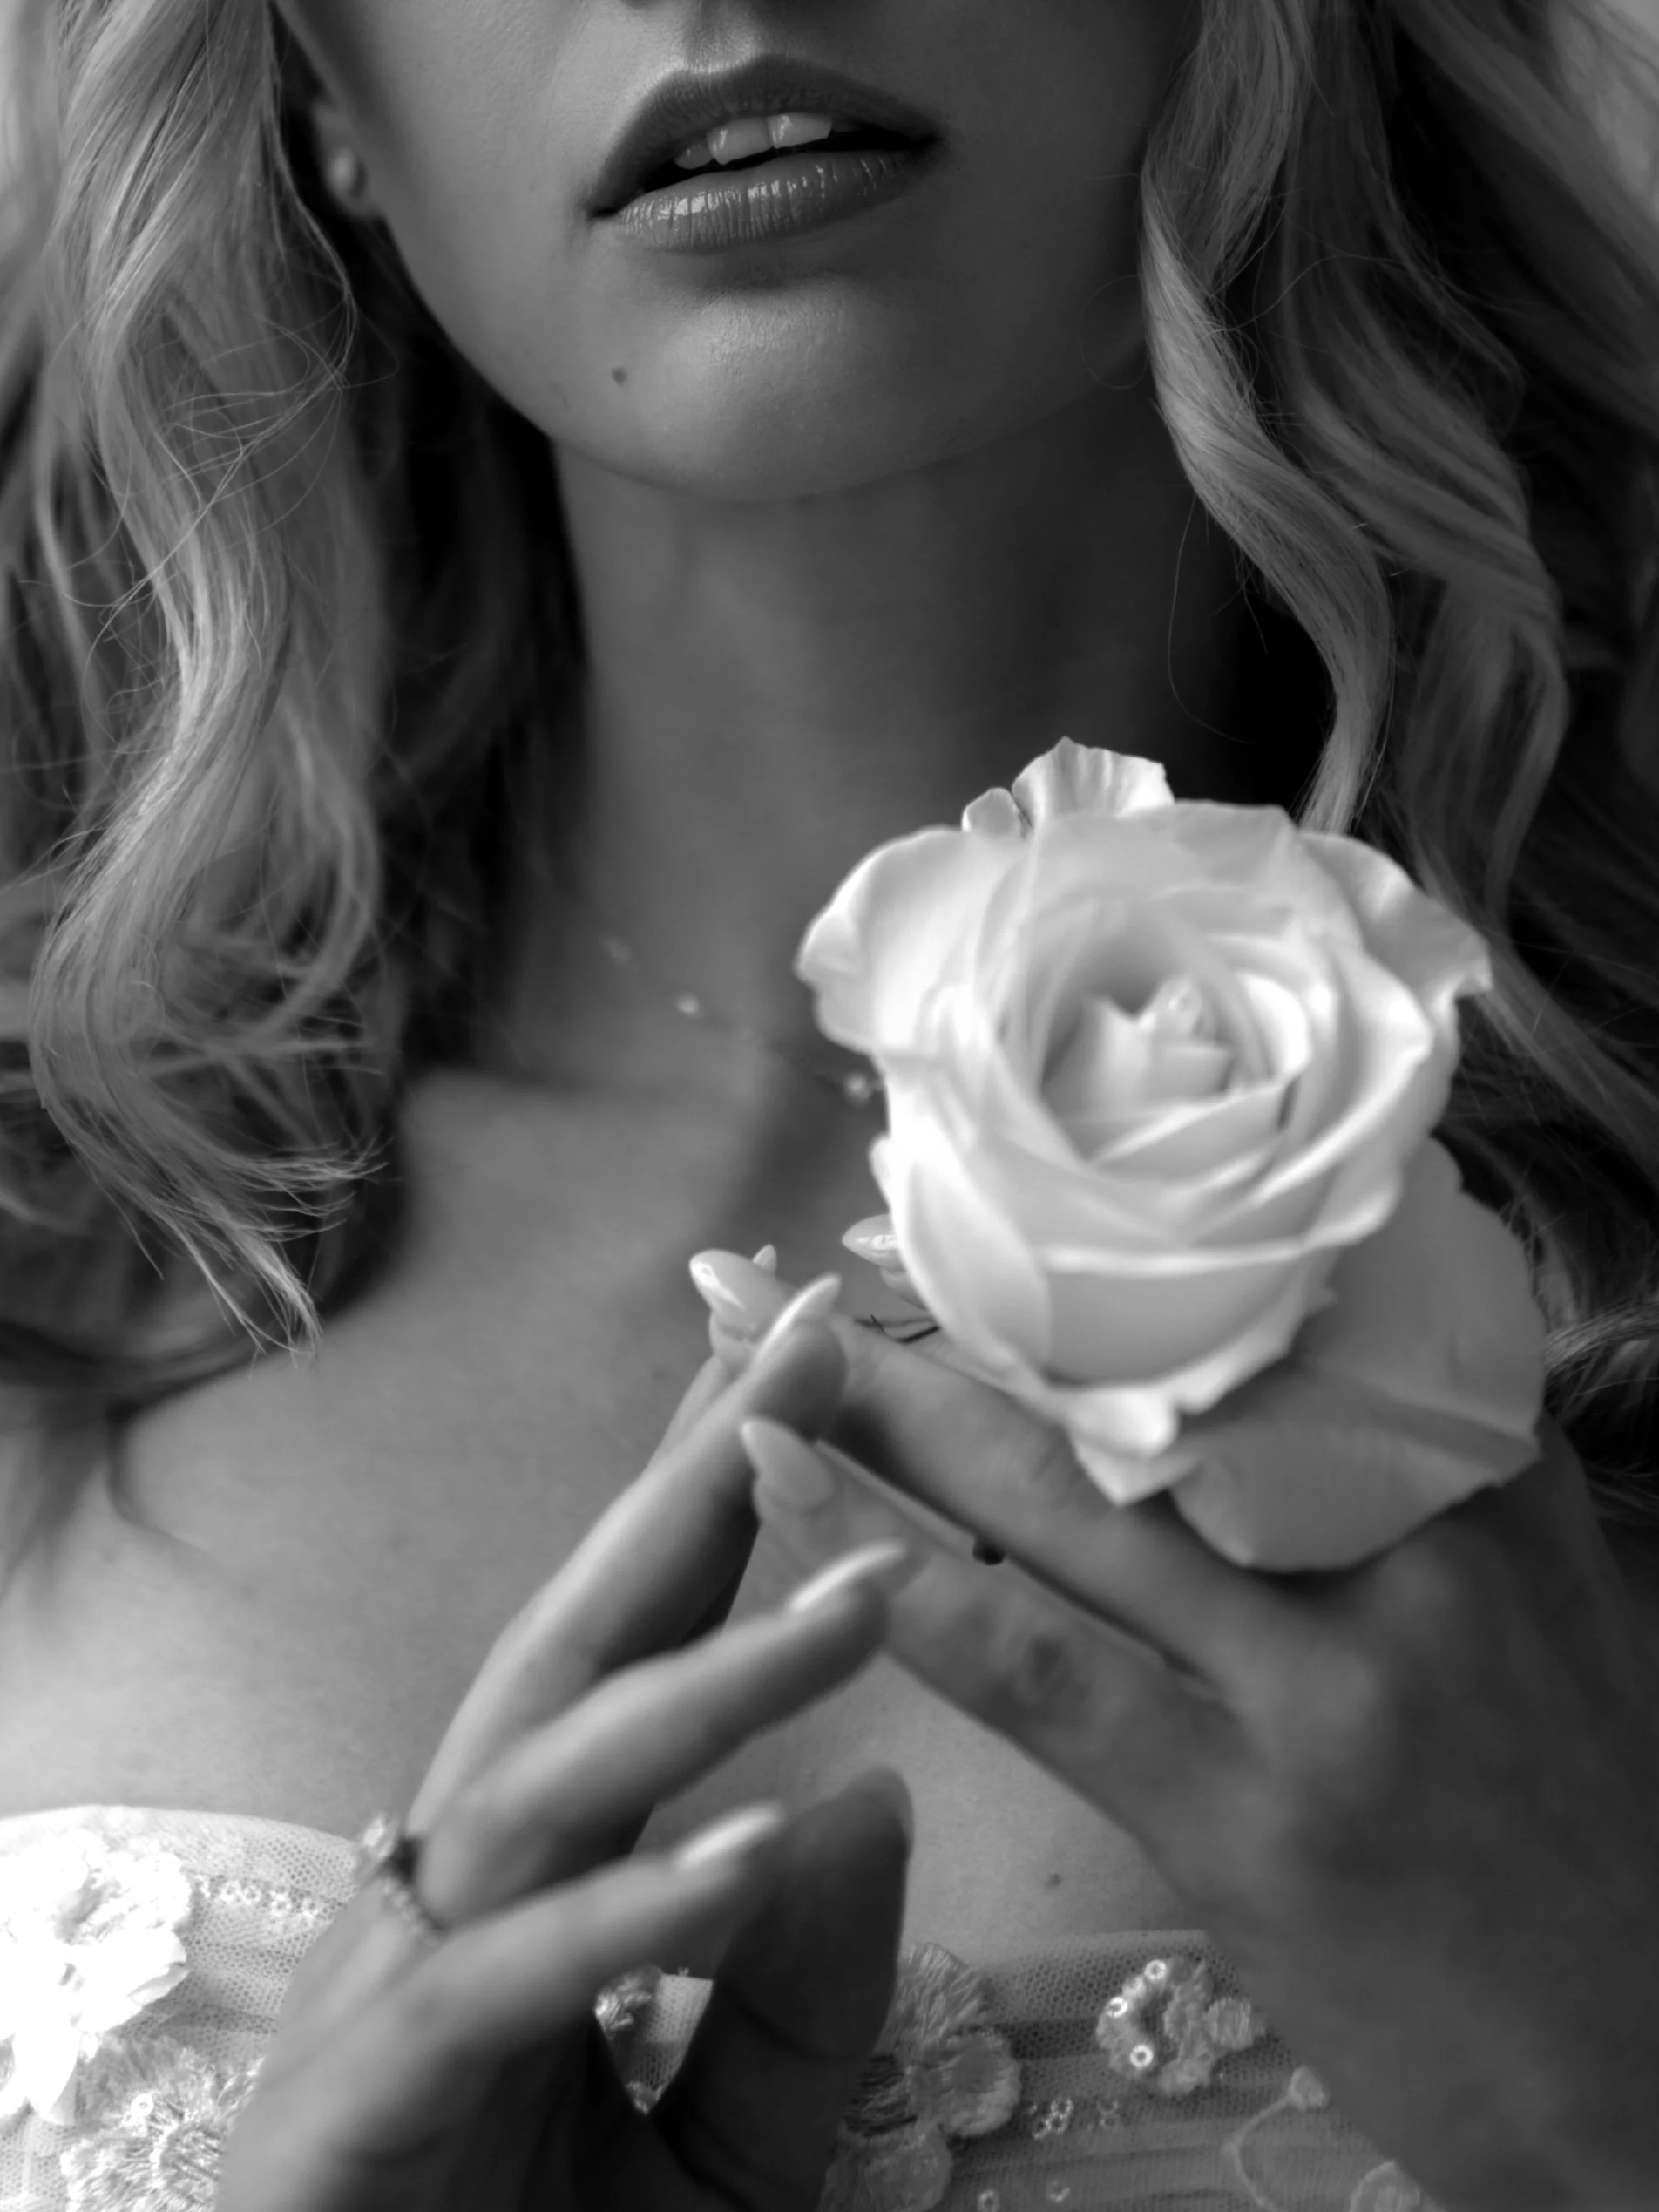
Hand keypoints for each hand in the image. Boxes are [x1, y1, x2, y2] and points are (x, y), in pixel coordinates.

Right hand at [216, 1317, 915, 2211]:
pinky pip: (507, 1978)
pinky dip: (630, 1911)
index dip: (716, 1493)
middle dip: (696, 1486)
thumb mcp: (734, 2147)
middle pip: (580, 1646)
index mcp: (538, 1871)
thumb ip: (804, 1995)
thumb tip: (872, 1796)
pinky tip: (754, 1844)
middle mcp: (457, 1883)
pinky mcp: (361, 2098)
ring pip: (551, 1778)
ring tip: (869, 1593)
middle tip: (811, 1340)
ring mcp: (395, 1979)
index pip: (636, 1642)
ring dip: (713, 1677)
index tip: (803, 1356)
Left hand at [695, 1252, 1658, 2211]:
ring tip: (764, 1353)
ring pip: (1068, 1503)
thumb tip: (1269, 1347)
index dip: (1108, 1238)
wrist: (1642, 2077)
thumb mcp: (1535, 1601)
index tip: (979, 1192)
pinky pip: (1043, 1675)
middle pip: (1148, 1377)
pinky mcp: (1245, 1820)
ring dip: (896, 1418)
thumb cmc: (1572, 1819)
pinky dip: (903, 1593)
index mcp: (1479, 1470)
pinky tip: (799, 1517)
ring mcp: (1325, 1684)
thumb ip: (1415, 1469)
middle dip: (974, 1304)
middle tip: (827, 1246)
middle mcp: (1408, 1543)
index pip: (1275, 1303)